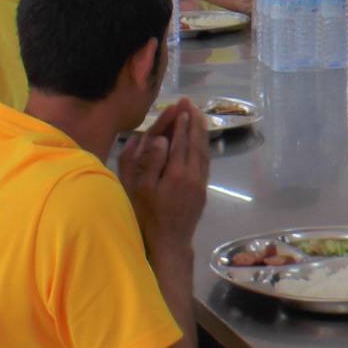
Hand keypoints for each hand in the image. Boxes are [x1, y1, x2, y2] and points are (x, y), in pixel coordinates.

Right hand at [119, 98, 208, 256]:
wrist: (169, 244)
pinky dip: (203, 146)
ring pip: (204, 151)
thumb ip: (151, 162)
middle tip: (191, 103)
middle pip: (196, 142)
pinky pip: (206, 162)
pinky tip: (200, 141)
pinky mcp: (202, 190)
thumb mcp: (141, 190)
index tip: (181, 105)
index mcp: (177, 173)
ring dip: (201, 132)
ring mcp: (200, 183)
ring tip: (198, 116)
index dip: (181, 122)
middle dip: (194, 121)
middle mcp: (193, 175)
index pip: (181, 140)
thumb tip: (159, 138)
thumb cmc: (148, 217)